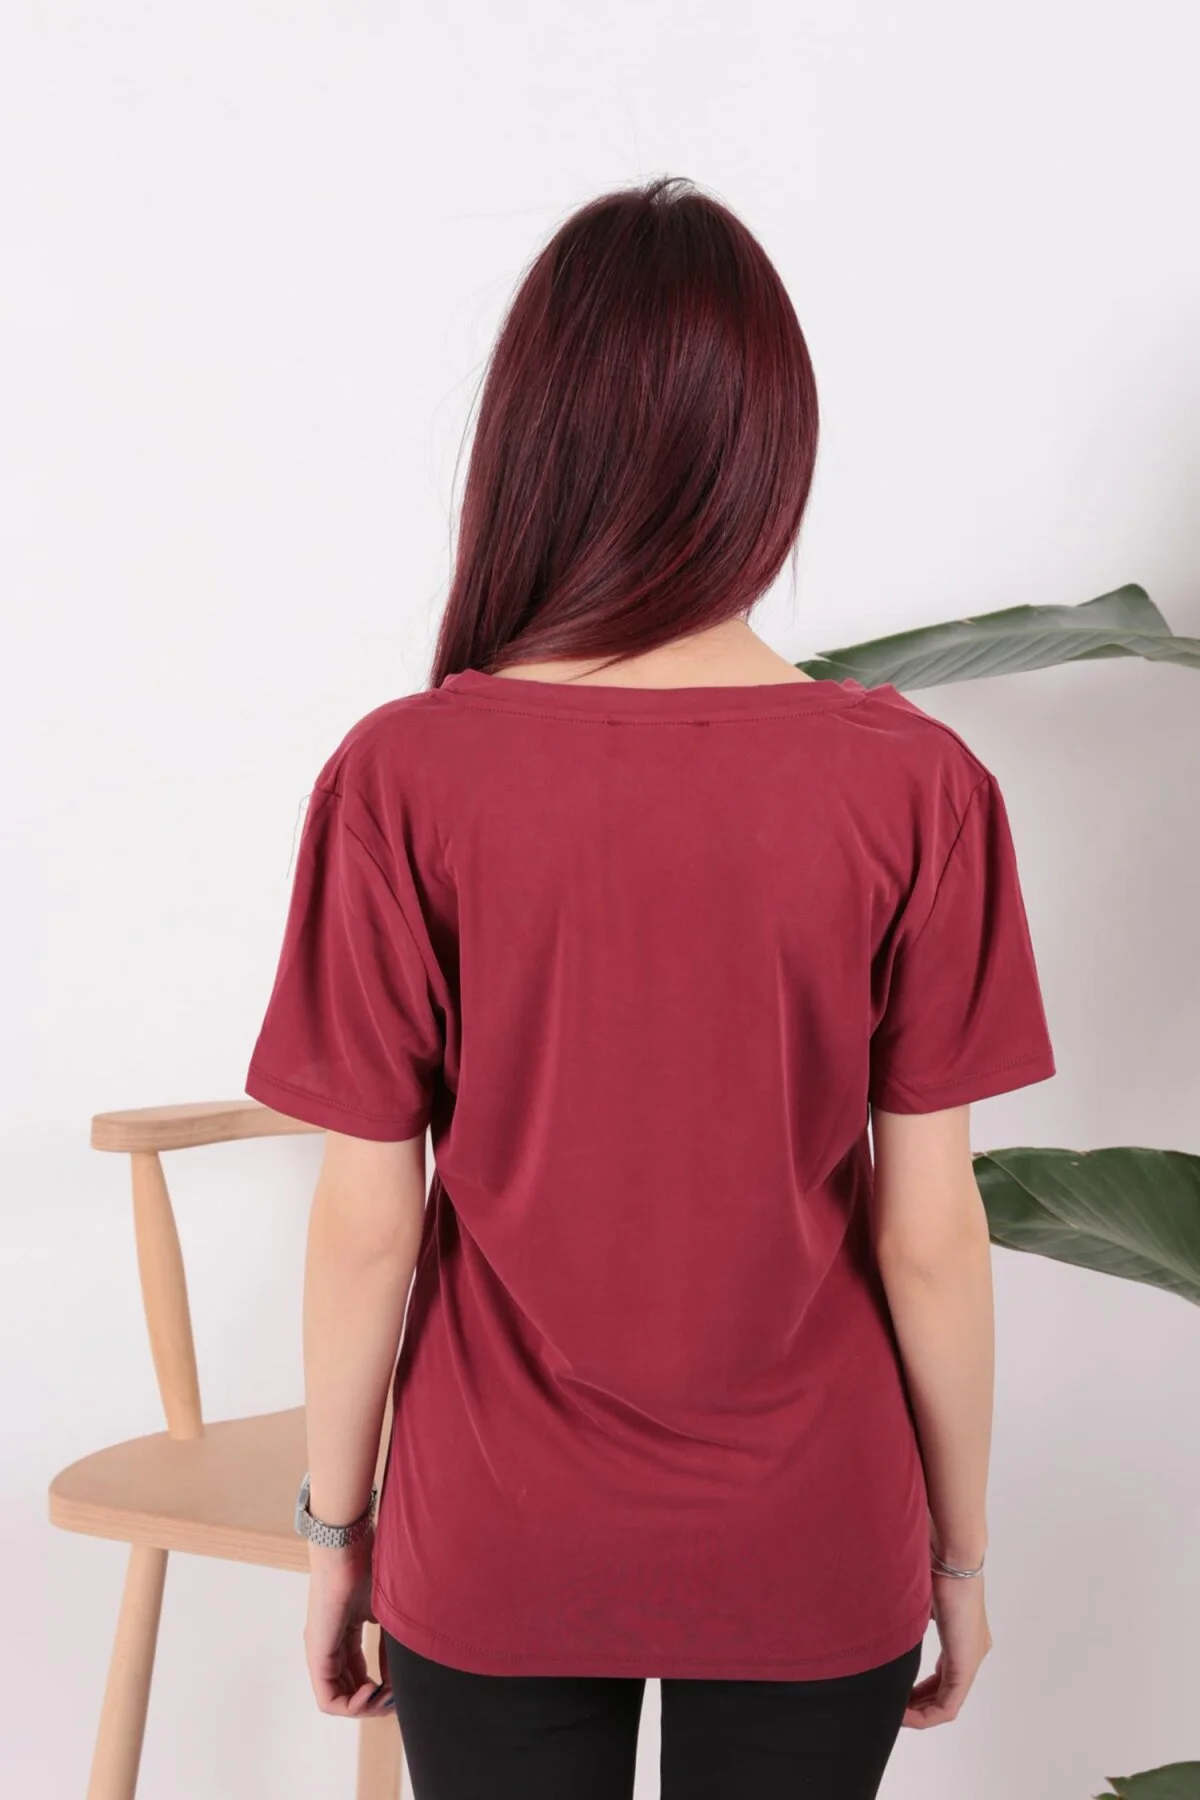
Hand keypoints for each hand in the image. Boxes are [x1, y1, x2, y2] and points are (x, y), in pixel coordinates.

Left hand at [303, 1527, 394, 1718]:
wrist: (348, 1544)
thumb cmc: (369, 1564)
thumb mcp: (387, 1611)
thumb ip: (392, 1644)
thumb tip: (403, 1676)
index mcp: (343, 1633)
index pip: (357, 1674)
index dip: (381, 1687)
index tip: (403, 1685)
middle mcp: (328, 1646)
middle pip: (348, 1690)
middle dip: (375, 1702)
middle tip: (397, 1696)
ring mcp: (320, 1651)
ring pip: (337, 1699)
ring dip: (365, 1706)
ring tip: (388, 1696)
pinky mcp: (317, 1653)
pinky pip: (328, 1698)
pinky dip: (352, 1705)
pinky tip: (374, 1693)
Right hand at [902, 1573, 991, 1727]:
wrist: (952, 1558)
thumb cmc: (932, 1566)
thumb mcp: (916, 1600)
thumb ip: (908, 1619)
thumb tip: (882, 1624)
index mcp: (961, 1634)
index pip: (943, 1676)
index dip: (919, 1691)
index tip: (897, 1693)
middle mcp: (971, 1650)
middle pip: (945, 1692)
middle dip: (918, 1705)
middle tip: (894, 1709)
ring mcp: (971, 1658)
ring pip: (947, 1701)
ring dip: (921, 1712)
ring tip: (897, 1715)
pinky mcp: (966, 1664)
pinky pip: (949, 1704)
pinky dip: (927, 1713)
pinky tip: (906, 1714)